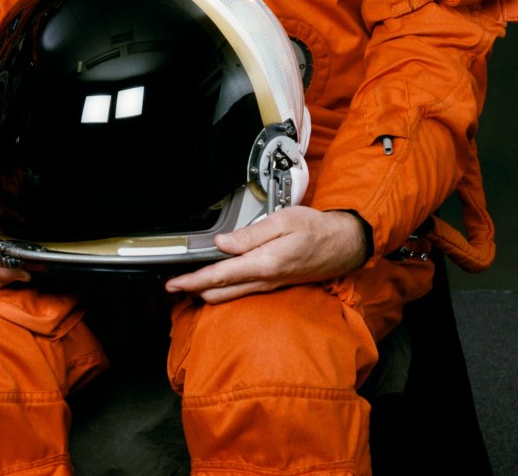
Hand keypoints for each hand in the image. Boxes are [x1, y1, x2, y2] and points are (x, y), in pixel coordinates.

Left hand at [165, 207, 369, 302]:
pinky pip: (244, 291)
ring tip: (188, 282)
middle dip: (194, 290)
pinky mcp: (275, 284)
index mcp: (264, 263)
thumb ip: (249, 234)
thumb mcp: (282, 222)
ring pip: (231, 295)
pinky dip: (226, 288)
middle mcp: (265, 280)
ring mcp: (271, 285)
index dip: (192, 282)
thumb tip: (222, 243)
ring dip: (208, 290)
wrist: (344, 245)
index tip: (173, 284)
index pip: (220, 276)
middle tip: (172, 284)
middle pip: (221, 292)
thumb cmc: (316, 229)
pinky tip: (217, 280)